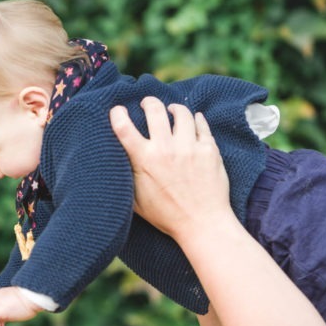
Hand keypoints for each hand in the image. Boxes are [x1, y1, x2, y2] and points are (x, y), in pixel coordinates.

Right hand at [110, 97, 231, 241]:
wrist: (202, 224)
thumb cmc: (167, 216)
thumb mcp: (136, 201)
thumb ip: (126, 178)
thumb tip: (116, 162)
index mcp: (144, 161)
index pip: (124, 127)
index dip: (117, 114)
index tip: (118, 110)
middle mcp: (166, 149)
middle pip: (154, 110)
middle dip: (149, 102)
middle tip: (148, 104)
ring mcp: (190, 147)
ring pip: (181, 113)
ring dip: (174, 108)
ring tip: (172, 110)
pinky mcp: (209, 150)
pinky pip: (202, 125)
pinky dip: (197, 119)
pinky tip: (194, 120)